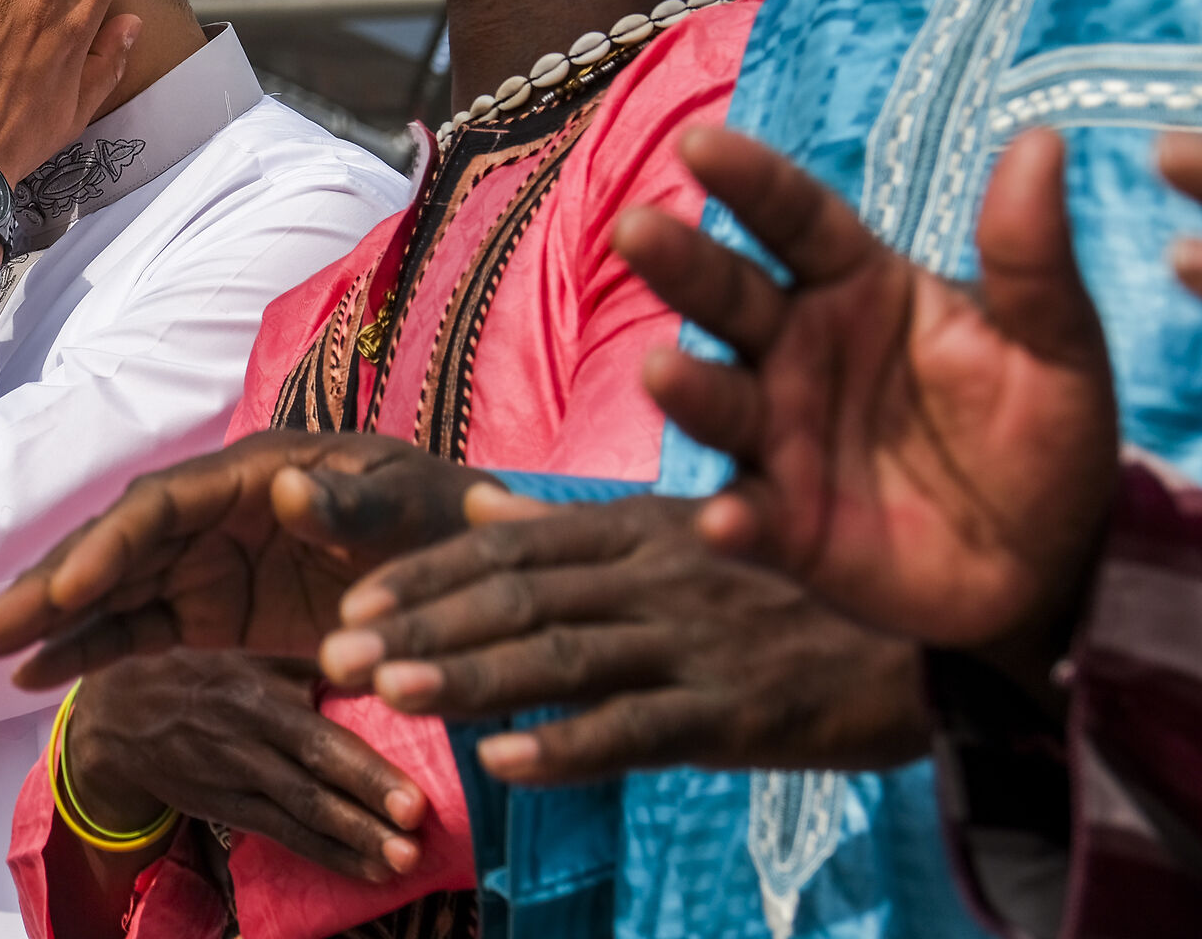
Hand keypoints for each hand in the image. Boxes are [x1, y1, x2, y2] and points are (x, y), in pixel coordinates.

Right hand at [0, 430, 493, 686]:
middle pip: (113, 548)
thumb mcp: (412, 505)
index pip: (159, 507)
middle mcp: (213, 514)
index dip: (108, 547)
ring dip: (50, 622)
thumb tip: (286, 486)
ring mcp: (208, 563)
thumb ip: (353, 500)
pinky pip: (139, 628)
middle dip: (48, 588)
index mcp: (250, 473)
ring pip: (112, 590)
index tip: (66, 591)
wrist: (472, 561)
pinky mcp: (214, 611)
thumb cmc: (446, 516)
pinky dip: (90, 650)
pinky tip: (38, 676)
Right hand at [67, 651, 423, 883]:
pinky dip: (327, 854)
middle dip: (364, 811)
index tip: (413, 796)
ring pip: (299, 818)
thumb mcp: (249, 660)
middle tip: (415, 833)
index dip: (364, 771)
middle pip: (311, 784)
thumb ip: (311, 669)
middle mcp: (246, 742)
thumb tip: (382, 673)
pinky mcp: (227, 809)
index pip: (317, 737)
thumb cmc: (201, 680)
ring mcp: (234, 781)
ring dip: (352, 842)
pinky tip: (366, 869)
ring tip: (400, 861)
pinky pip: (283, 837)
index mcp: (257, 696)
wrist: (119, 718)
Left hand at [322, 491, 929, 784]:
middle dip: (422, 623)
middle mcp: (656, 577)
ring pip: (564, 659)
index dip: (427, 572)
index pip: (509, 547)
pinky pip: (641, 730)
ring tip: (395, 691)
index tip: (354, 597)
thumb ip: (571, 528)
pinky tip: (506, 764)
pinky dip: (571, 746)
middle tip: (338, 652)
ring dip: (473, 677)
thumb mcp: (679, 536)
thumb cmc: (790, 590)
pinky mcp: (739, 710)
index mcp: (637, 531)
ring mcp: (696, 642)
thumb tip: (477, 506)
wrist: (931, 643)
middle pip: (518, 598)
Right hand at [613, 125, 1119, 671]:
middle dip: (680, 263)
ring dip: (688, 388)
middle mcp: (798, 352)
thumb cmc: (1041, 430)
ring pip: (720, 402)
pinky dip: (733, 522)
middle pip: (729, 297)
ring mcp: (782, 438)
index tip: (697, 143)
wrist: (1048, 559)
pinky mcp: (785, 525)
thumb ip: (1031, 255)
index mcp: (858, 286)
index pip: (796, 221)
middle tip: (635, 230)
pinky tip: (725, 523)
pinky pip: (751, 518)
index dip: (749, 182)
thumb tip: (1040, 143)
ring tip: (663, 372)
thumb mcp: (1056, 341)